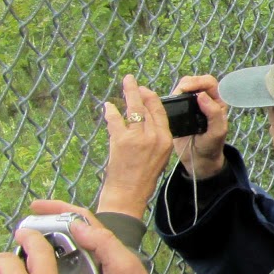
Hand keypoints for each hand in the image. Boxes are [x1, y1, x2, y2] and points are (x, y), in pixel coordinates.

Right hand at [29, 200, 180, 273]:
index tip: (34, 206)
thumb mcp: (122, 264)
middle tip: (21, 251)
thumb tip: (74, 224)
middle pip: (59, 247)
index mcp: (102, 247)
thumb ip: (102, 242)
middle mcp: (90, 261)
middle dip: (42, 248)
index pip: (78, 221)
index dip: (57, 210)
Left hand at [96, 77, 174, 218]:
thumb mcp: (159, 157)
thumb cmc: (143, 177)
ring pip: (133, 109)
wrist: (129, 193)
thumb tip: (146, 121)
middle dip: (139, 91)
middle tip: (132, 81)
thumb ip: (156, 138)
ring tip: (125, 83)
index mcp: (165, 140)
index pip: (161, 113)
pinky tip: (108, 106)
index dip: (152, 99)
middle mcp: (154, 137)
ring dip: (128, 94)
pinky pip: (115, 120)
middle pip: (147, 107)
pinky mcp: (121, 140)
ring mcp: (137, 138)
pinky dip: (110, 112)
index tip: (146, 91)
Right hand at [168, 75, 230, 178]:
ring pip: (184, 88)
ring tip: (174, 98)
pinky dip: (171, 97)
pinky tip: (169, 103)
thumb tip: (202, 95)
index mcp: (218, 102)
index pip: (210, 83)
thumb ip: (214, 114)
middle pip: (196, 81)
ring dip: (178, 89)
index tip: (188, 89)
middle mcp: (206, 101)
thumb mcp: (217, 132)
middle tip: (180, 91)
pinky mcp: (180, 110)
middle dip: (188, 83)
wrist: (198, 159)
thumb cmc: (211, 146)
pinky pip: (175, 98)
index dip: (199, 82)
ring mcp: (192, 105)